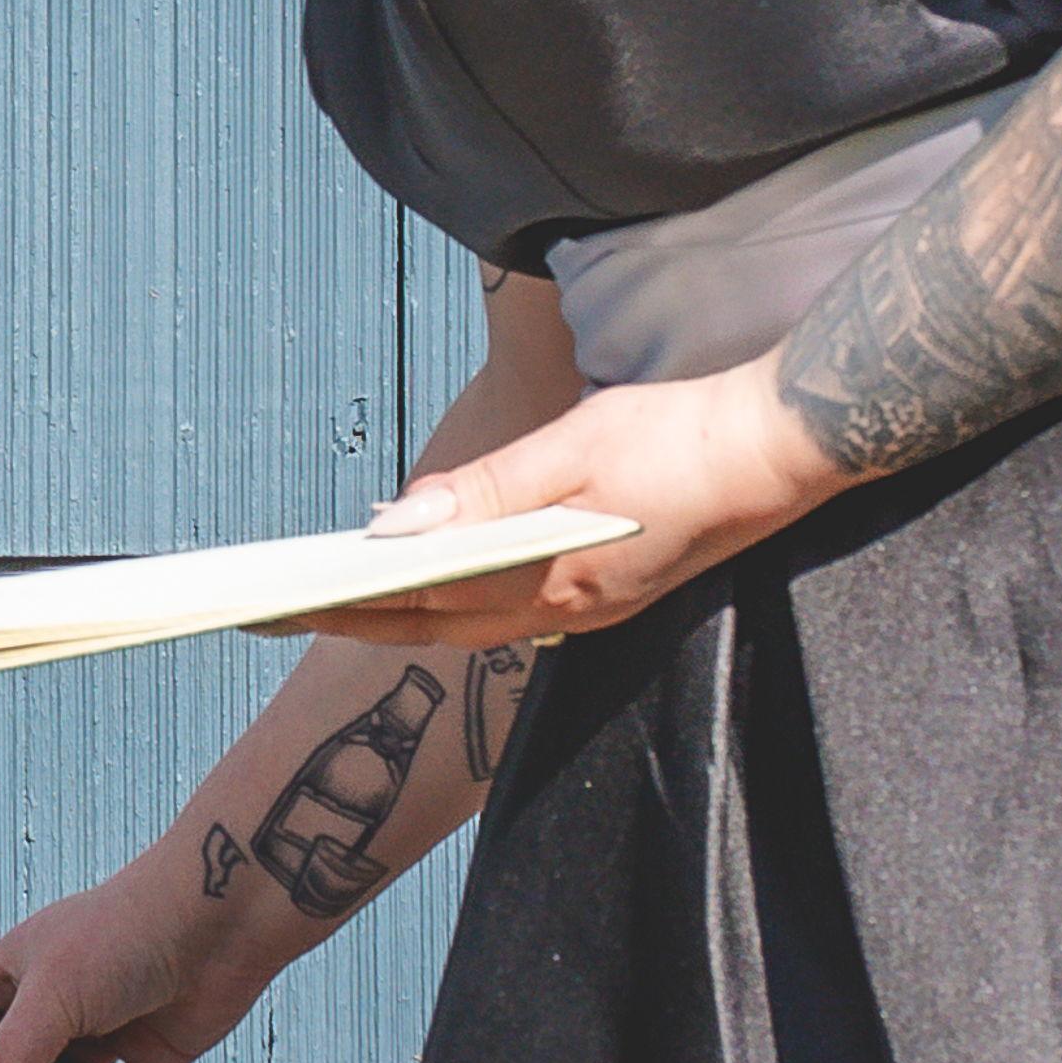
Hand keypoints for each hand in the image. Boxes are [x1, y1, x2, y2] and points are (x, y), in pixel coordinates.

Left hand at [311, 364, 836, 651]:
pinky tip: (435, 563)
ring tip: (337, 586)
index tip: (276, 605)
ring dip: (405, 607)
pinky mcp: (611, 583)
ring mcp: (592, 603)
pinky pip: (512, 600)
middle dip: (358, 616)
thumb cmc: (681, 437)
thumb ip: (484, 492)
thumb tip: (394, 525)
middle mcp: (567, 611)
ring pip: (474, 616)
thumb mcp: (574, 452)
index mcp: (551, 586)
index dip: (345, 608)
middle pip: (438, 625)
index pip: (421, 608)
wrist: (785, 446)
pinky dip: (459, 588)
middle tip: (278, 606)